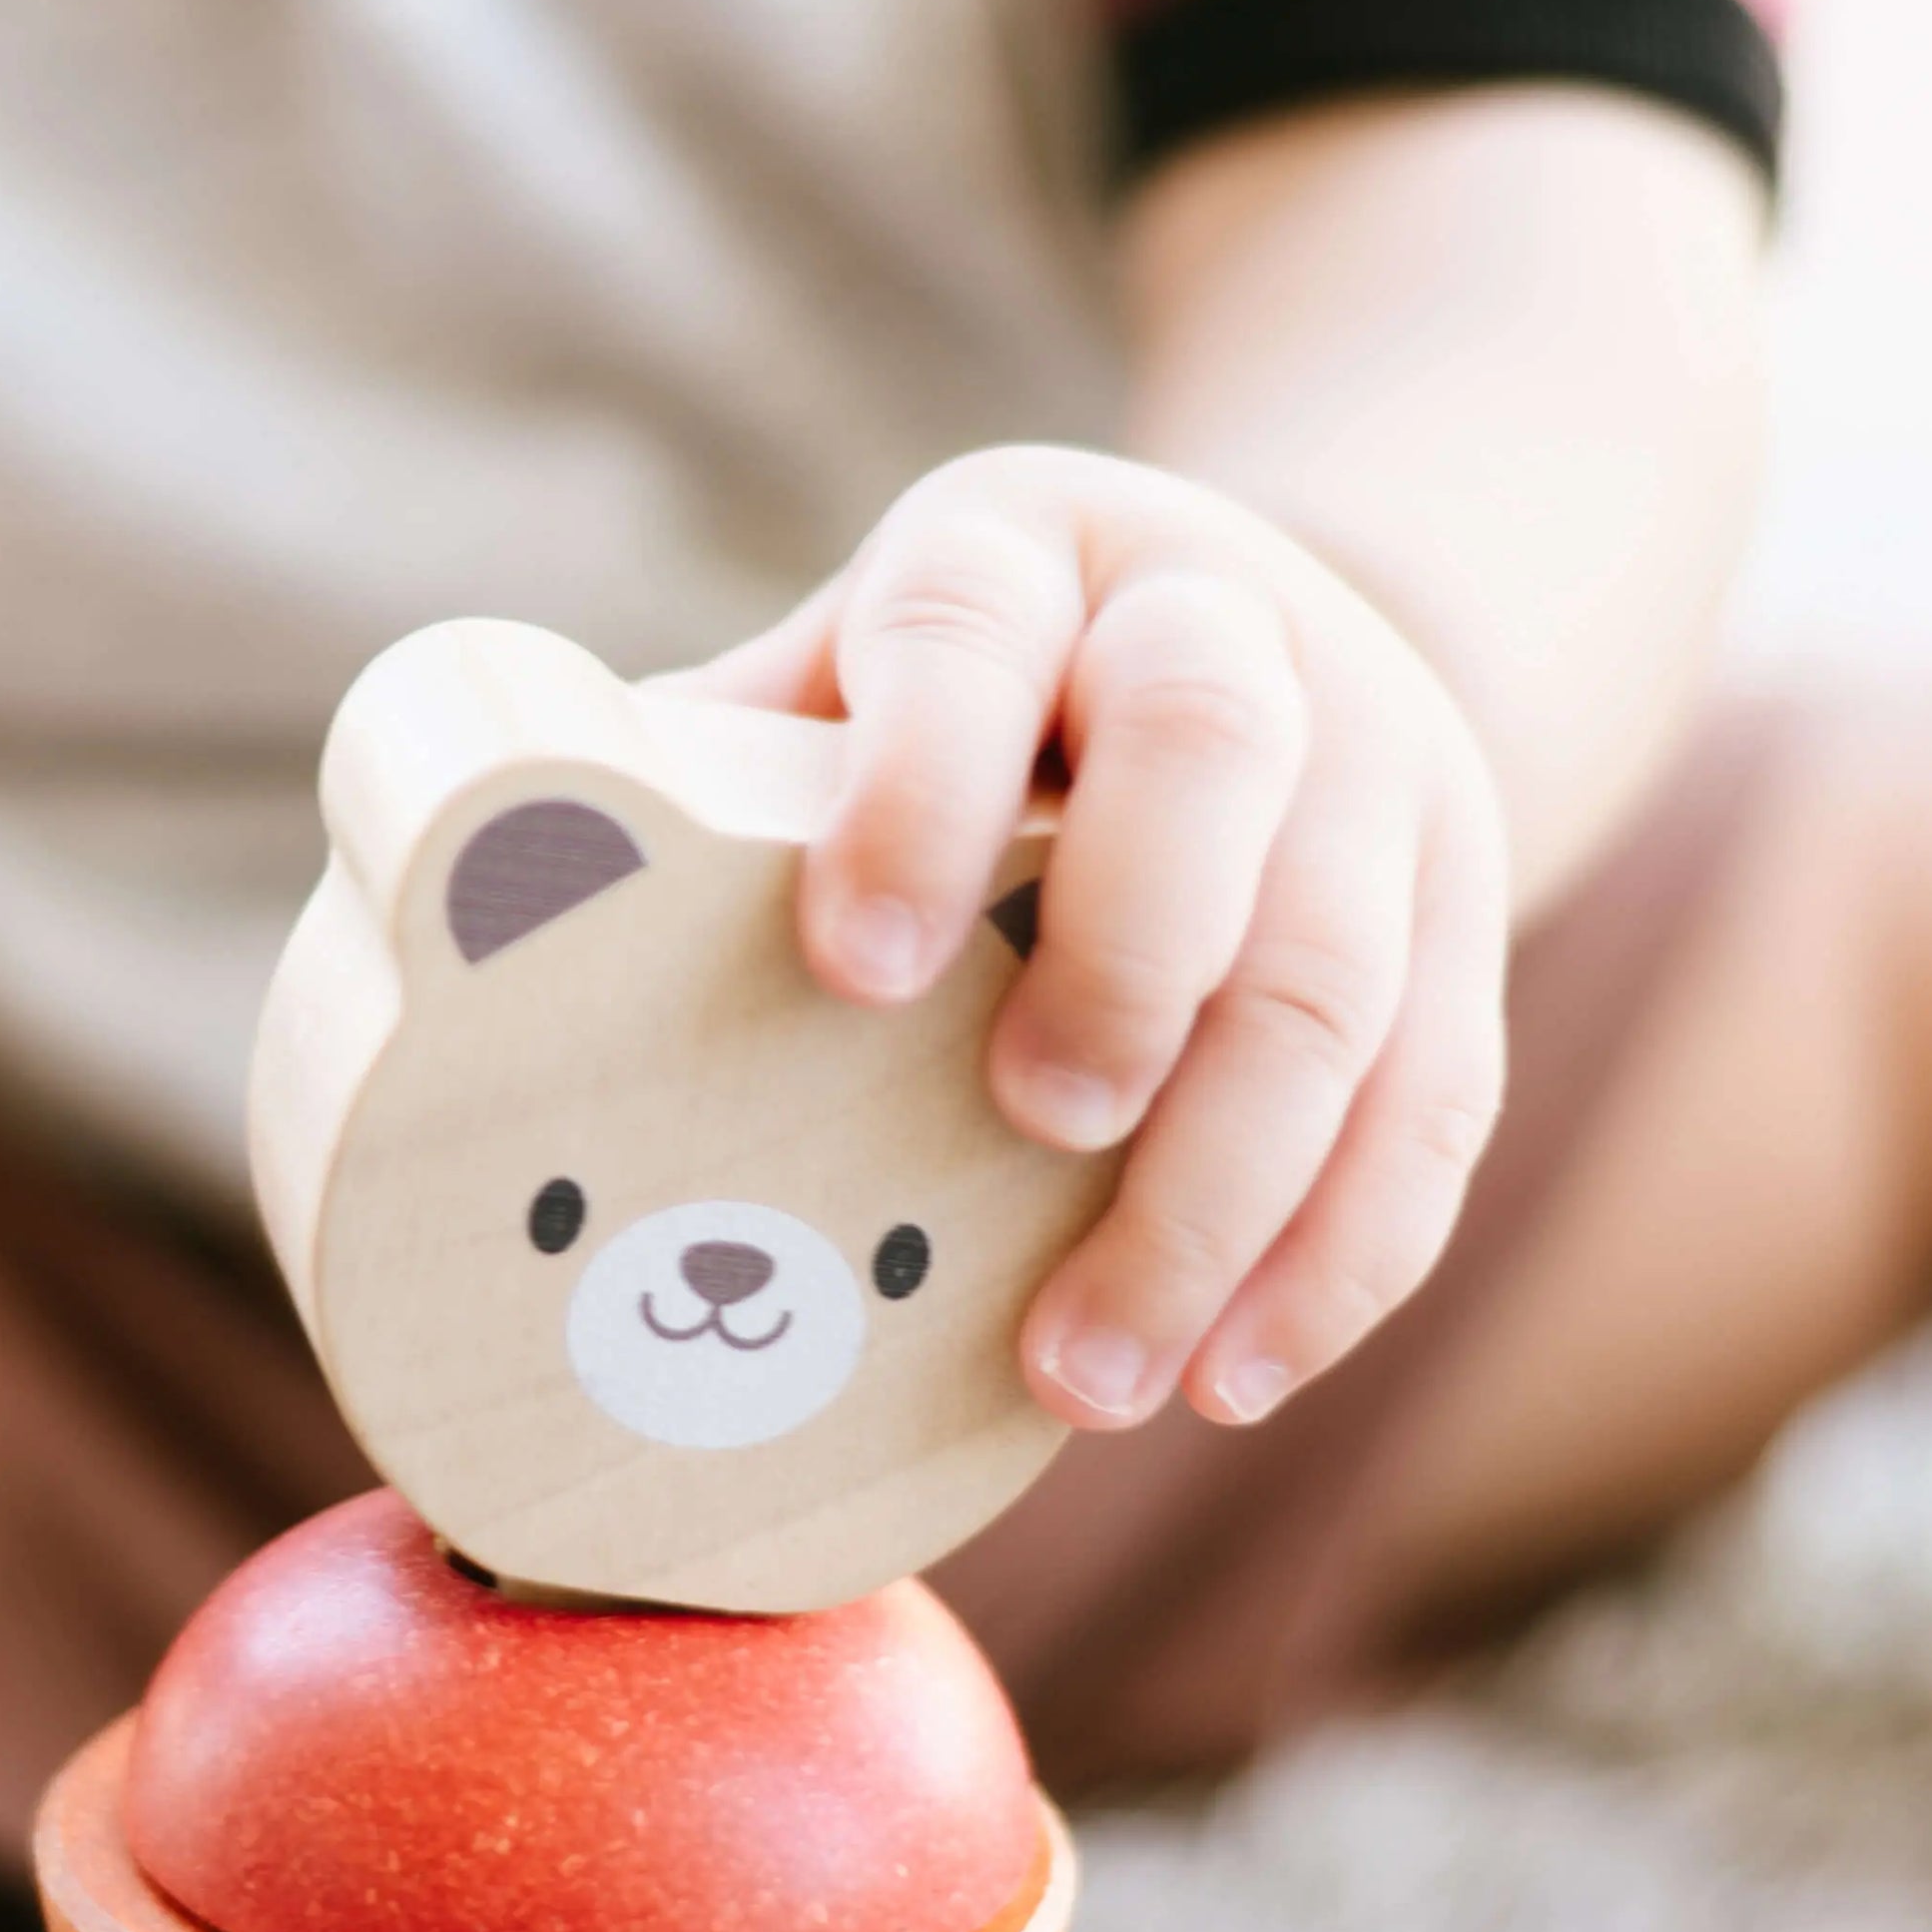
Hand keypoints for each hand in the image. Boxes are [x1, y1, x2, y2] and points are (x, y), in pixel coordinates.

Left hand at [694, 446, 1509, 1434]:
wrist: (1273, 620)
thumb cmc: (980, 686)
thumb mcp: (857, 662)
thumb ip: (717, 762)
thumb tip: (464, 922)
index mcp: (1025, 553)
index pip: (970, 629)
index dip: (913, 786)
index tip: (841, 959)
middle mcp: (1230, 626)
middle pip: (1218, 767)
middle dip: (1128, 964)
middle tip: (1028, 1129)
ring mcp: (1378, 764)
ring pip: (1348, 971)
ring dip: (1231, 1193)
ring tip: (1090, 1373)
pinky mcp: (1468, 904)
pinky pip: (1440, 1091)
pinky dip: (1343, 1254)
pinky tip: (1234, 1377)